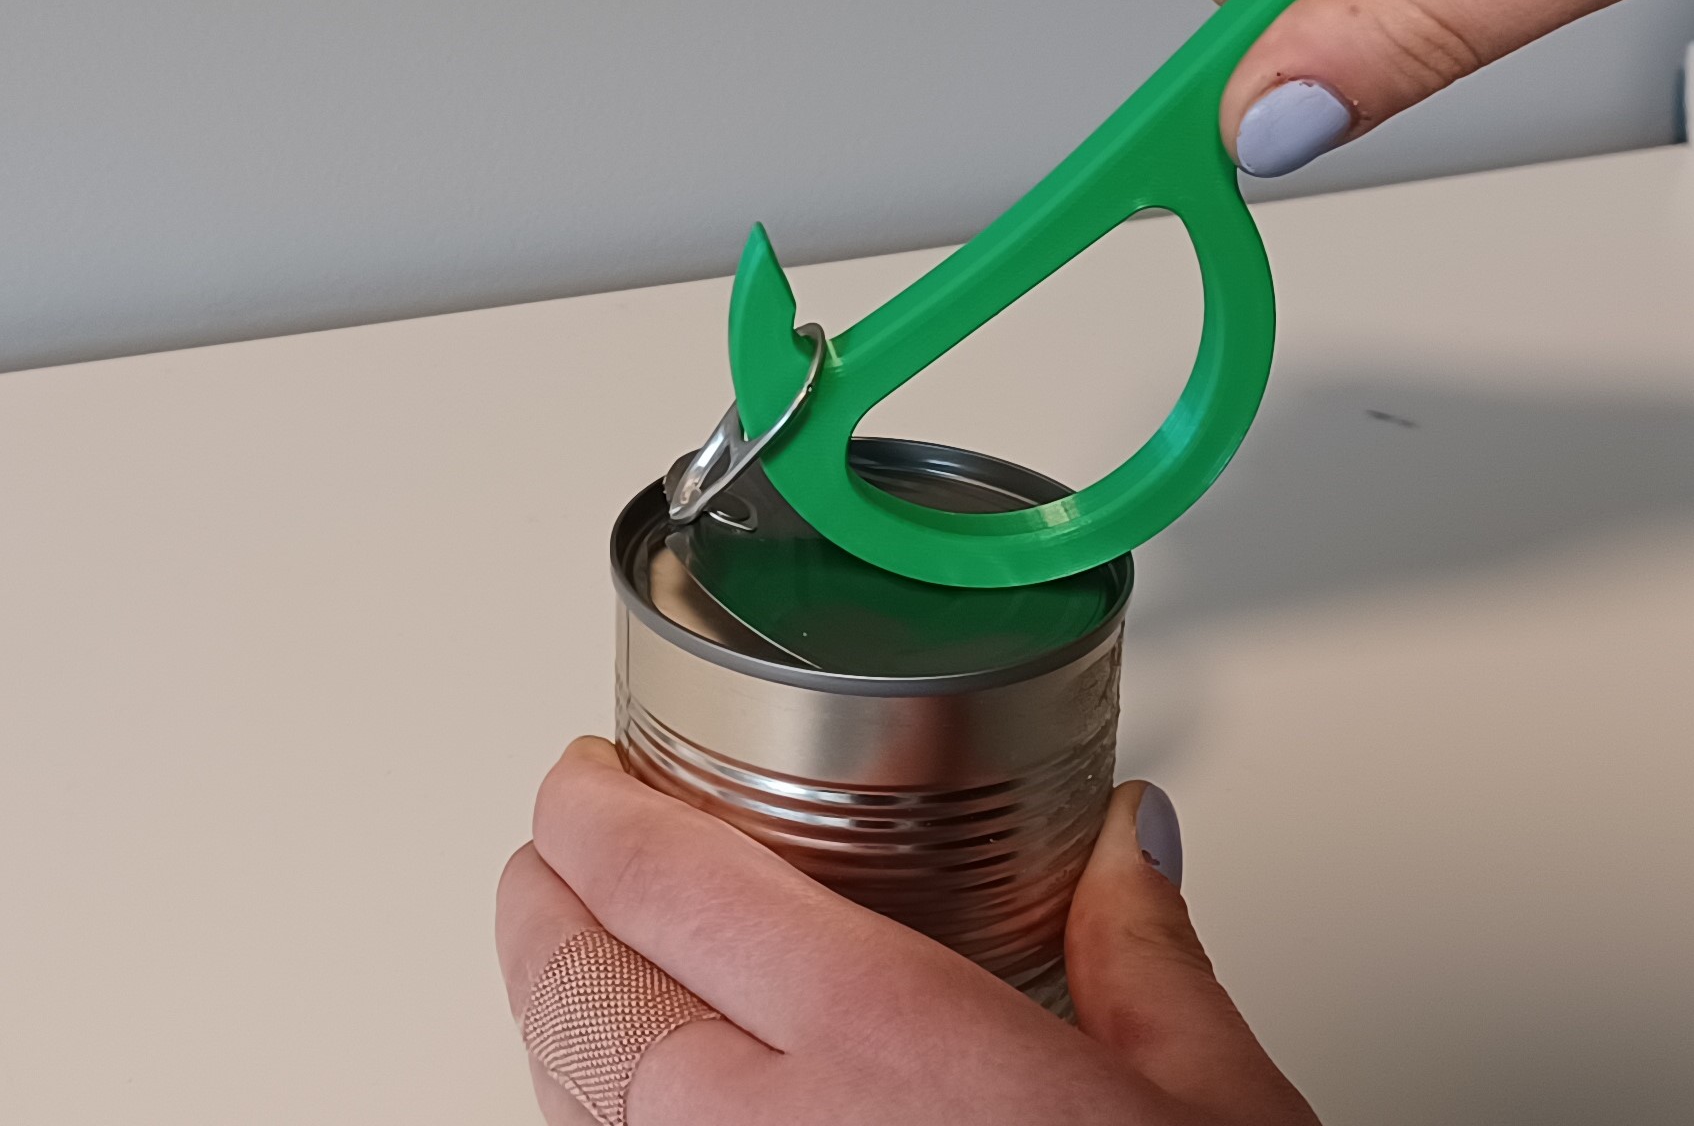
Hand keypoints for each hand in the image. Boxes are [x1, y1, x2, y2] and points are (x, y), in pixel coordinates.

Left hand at [496, 738, 1315, 1125]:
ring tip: (579, 956)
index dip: (592, 810)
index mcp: (891, 1044)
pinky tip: (637, 1097)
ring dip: (558, 1011)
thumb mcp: (1207, 1105)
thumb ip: (1143, 950)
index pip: (670, 882)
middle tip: (557, 850)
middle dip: (544, 900)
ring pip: (576, 1100)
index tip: (582, 776)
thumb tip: (1131, 847)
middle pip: (581, 988)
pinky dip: (600, 1115)